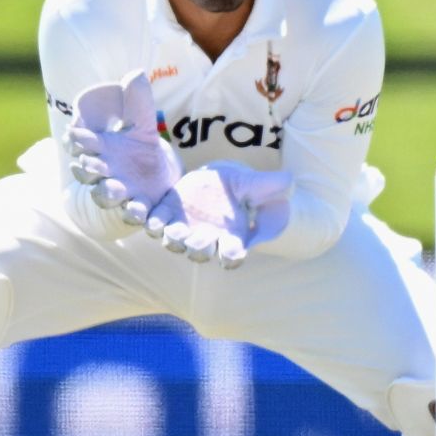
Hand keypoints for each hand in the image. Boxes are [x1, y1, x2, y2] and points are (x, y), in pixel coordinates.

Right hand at [65, 70, 180, 224]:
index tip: (76, 133)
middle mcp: (102, 171)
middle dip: (87, 166)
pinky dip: (134, 214)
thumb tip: (137, 74)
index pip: (78, 142)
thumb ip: (138, 101)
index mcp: (97, 147)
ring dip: (105, 192)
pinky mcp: (137, 206)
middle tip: (92, 163)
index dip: (76, 139)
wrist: (158, 173)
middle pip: (85, 170)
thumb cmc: (139, 145)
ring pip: (103, 194)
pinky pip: (131, 213)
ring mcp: (117, 190)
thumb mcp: (142, 122)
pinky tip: (140, 213)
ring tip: (114, 189)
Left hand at [145, 163, 293, 268]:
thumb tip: (288, 180)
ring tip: (170, 231)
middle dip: (199, 248)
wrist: (218, 179)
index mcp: (230, 238)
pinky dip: (150, 221)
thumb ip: (272, 186)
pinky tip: (146, 215)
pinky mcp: (166, 213)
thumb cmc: (243, 188)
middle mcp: (205, 239)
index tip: (234, 253)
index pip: (231, 256)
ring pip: (175, 242)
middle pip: (200, 252)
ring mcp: (183, 228)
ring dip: (172, 239)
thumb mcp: (259, 186)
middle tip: (198, 241)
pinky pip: (155, 222)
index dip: (231, 256)